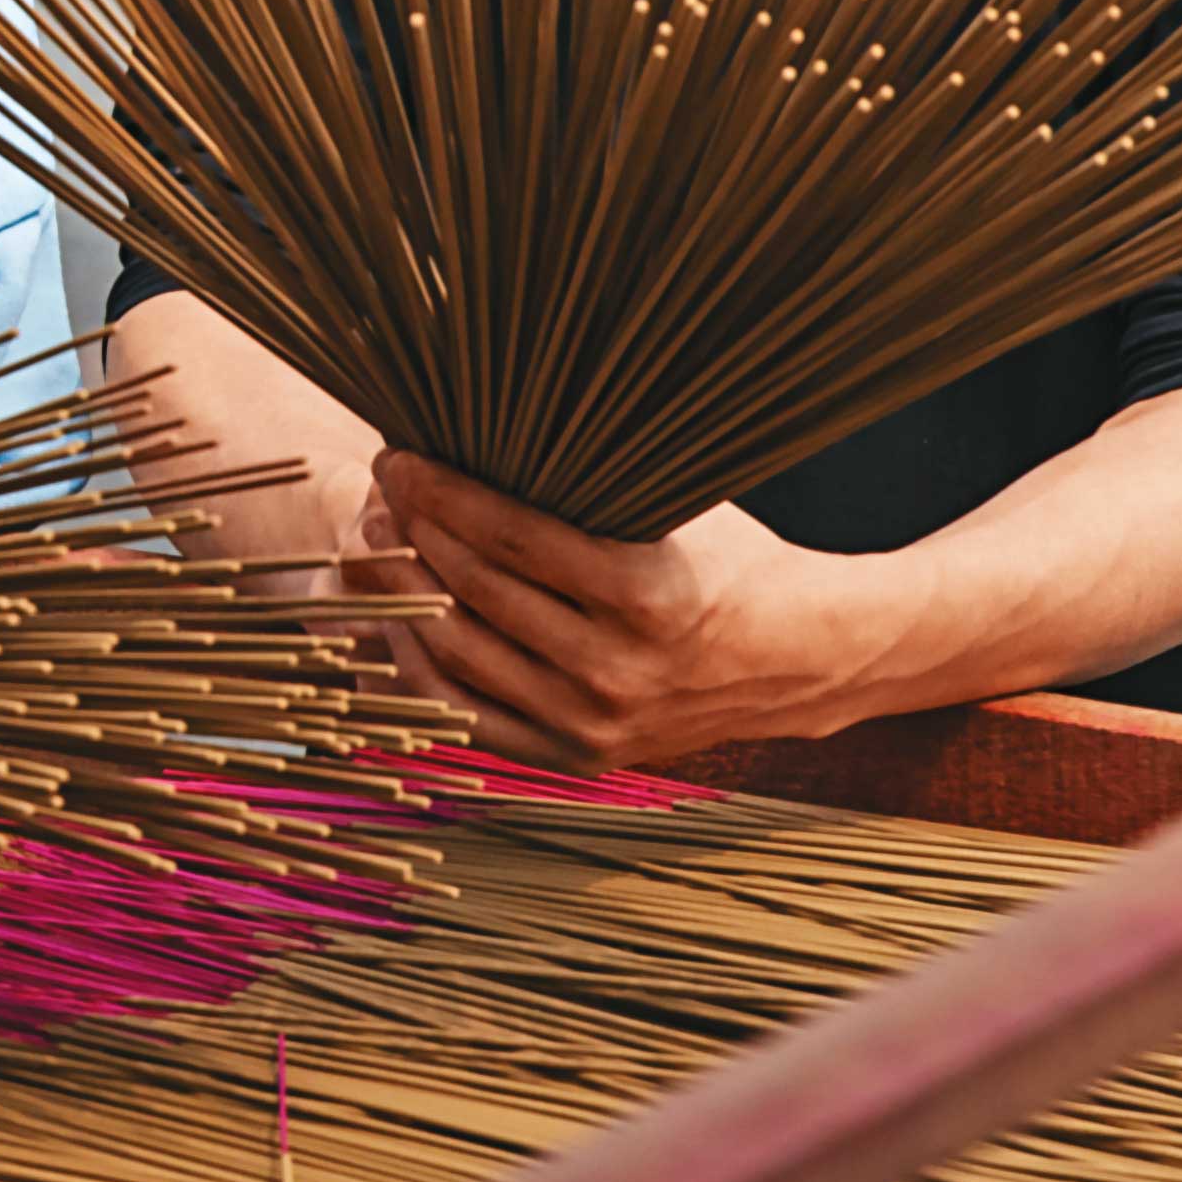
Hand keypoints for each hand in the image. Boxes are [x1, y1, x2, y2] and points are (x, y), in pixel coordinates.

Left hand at [366, 452, 908, 770]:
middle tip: (379, 492)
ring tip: (377, 544)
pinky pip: (470, 716)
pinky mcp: (580, 757)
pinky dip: (423, 664)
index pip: (511, 538)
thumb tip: (489, 424)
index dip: (441, 494)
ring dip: (404, 594)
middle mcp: (615, 669)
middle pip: (475, 593)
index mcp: (646, 596)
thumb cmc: (736, 563)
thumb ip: (591, 483)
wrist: (805, 661)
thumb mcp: (679, 509)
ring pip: (460, 656)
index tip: (398, 458)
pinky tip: (400, 616)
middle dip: (411, 534)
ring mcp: (594, 724)